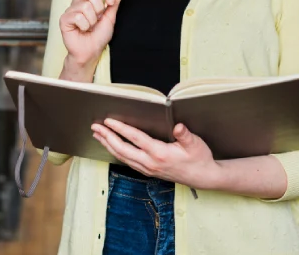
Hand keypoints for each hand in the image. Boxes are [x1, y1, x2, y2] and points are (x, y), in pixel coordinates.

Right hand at [60, 0, 127, 70]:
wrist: (90, 51)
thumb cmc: (99, 36)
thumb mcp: (110, 17)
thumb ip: (115, 0)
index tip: (111, 3)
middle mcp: (80, 0)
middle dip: (99, 9)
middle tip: (97, 20)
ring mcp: (71, 9)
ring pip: (85, 6)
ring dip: (91, 21)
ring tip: (89, 27)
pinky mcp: (64, 18)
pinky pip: (78, 17)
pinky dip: (84, 26)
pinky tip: (82, 30)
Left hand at [91, 119, 222, 189]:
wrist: (204, 178)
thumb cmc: (199, 159)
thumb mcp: (195, 144)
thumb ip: (184, 135)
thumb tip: (178, 126)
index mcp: (159, 154)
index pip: (135, 139)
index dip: (120, 129)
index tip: (109, 121)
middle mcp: (150, 163)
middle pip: (122, 149)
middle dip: (107, 137)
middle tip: (95, 126)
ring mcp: (147, 169)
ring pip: (122, 157)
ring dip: (108, 145)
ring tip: (97, 134)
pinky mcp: (148, 172)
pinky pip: (127, 162)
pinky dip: (116, 153)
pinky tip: (111, 146)